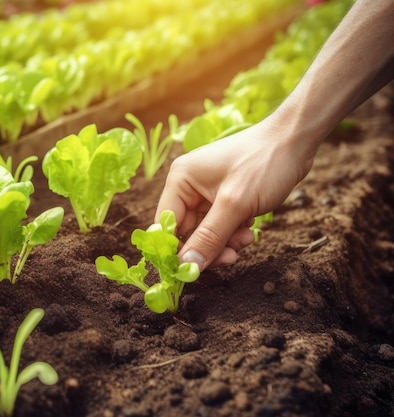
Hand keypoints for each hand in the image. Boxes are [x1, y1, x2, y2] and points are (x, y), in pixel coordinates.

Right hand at [156, 120, 312, 270]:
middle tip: (231, 256)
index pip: (165, 225)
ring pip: (205, 233)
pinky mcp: (223, 198)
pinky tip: (250, 228)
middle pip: (186, 232)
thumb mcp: (235, 205)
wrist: (295, 141)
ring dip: (225, 242)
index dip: (176, 250)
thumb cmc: (264, 163)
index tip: (190, 272)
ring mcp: (206, 192)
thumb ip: (209, 238)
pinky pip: (220, 226)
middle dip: (209, 246)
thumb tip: (186, 268)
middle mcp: (188, 186)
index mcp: (180, 180)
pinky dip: (234, 233)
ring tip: (247, 237)